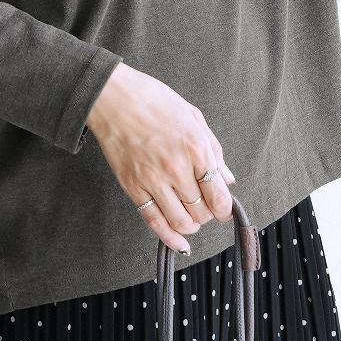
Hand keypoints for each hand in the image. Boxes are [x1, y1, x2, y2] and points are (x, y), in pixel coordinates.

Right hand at [86, 62, 236, 254]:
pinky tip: (179, 242)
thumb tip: (227, 178)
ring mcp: (153, 180)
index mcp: (195, 148)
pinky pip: (154, 222)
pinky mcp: (133, 188)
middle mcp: (176, 168)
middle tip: (205, 206)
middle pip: (202, 211)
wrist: (113, 98)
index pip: (219, 197)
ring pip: (181, 222)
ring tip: (191, 217)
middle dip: (208, 214)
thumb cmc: (154, 100)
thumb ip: (213, 149)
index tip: (222, 208)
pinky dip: (170, 238)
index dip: (224, 208)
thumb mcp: (193, 116)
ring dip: (191, 225)